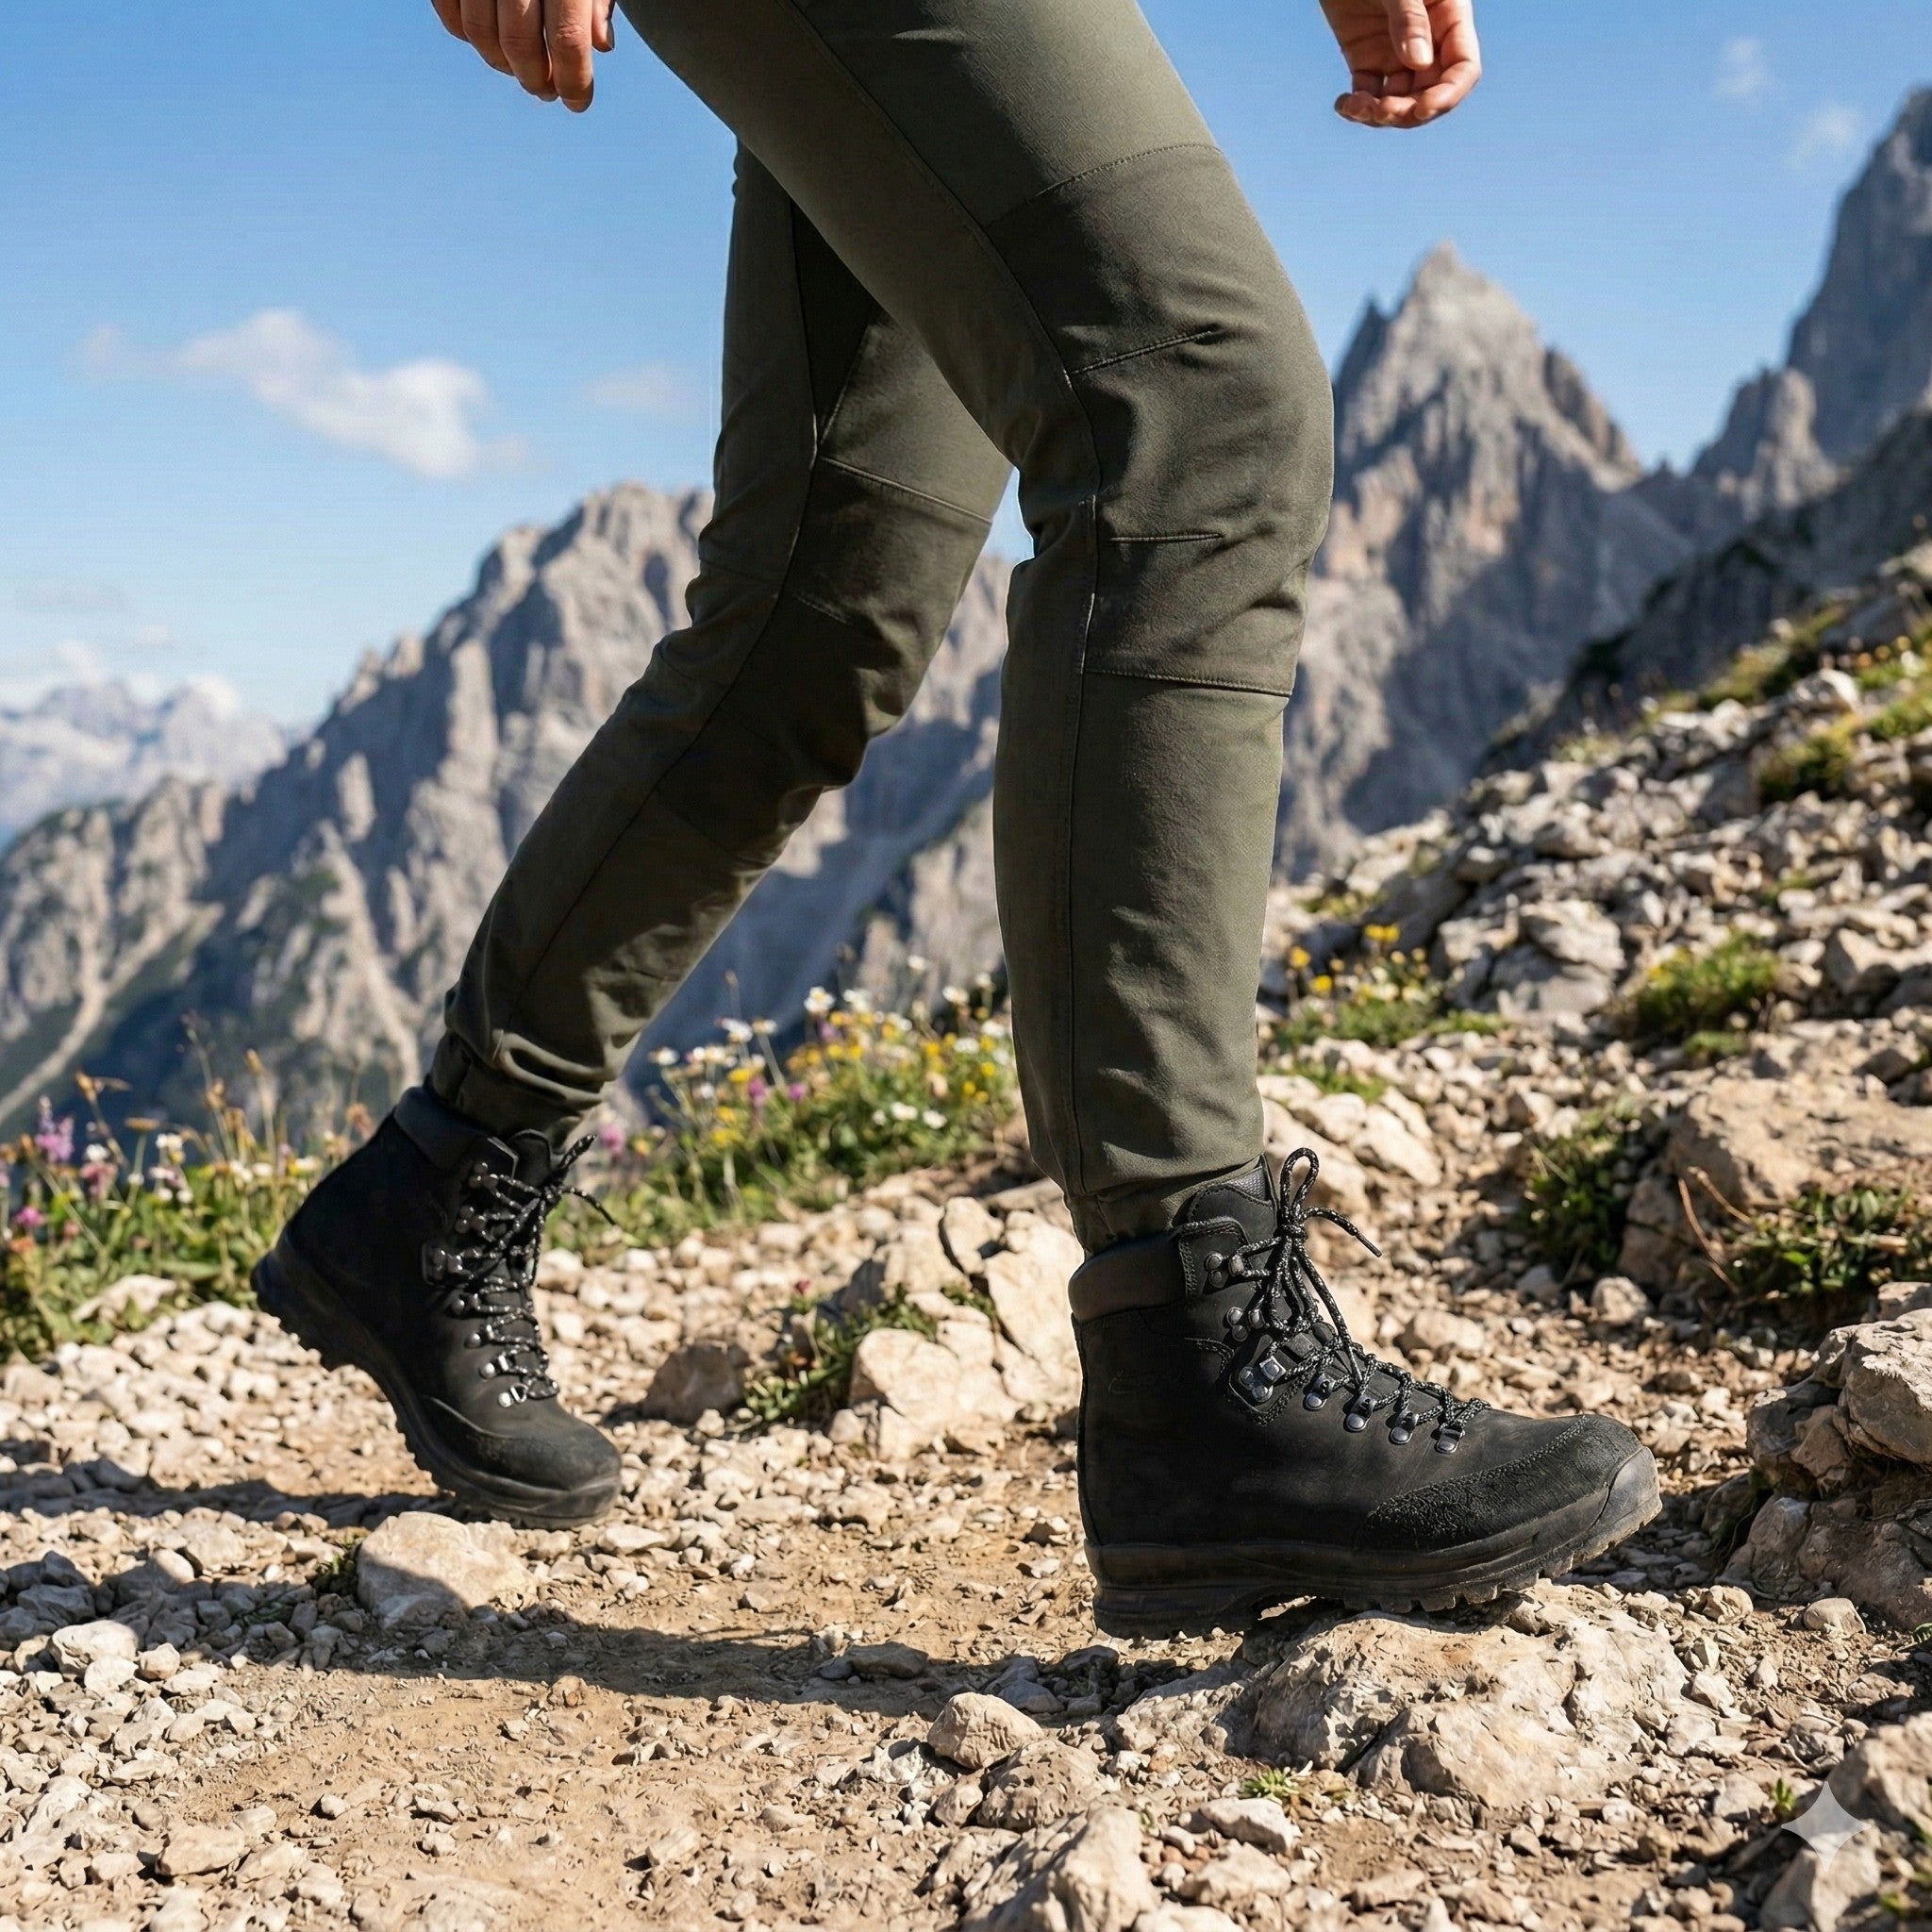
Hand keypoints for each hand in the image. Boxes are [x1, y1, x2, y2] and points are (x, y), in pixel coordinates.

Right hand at [430, 0, 617, 111]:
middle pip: (520, 45)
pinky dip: (469, 35)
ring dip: (501, 63)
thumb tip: (602, 46)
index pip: (569, 43)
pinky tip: (491, 42)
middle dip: (536, 77)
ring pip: (480, 33)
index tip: (578, 102)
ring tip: (521, 69)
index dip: (574, 82)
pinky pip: (450, 13)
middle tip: (548, 90)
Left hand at [1319, 0, 1480, 127]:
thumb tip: (1418, 63)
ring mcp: (1396, 52)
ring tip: (1358, 107)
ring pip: (1399, 101)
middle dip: (1409, 112)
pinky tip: (1343, 104)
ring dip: (1381, 115)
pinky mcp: (1365, 59)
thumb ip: (1409, 18)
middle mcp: (1428, 40)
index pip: (1463, 68)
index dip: (1448, 95)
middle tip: (1381, 112)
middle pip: (1430, 93)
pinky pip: (1368, 95)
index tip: (1423, 109)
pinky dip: (1356, 108)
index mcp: (1449, 16)